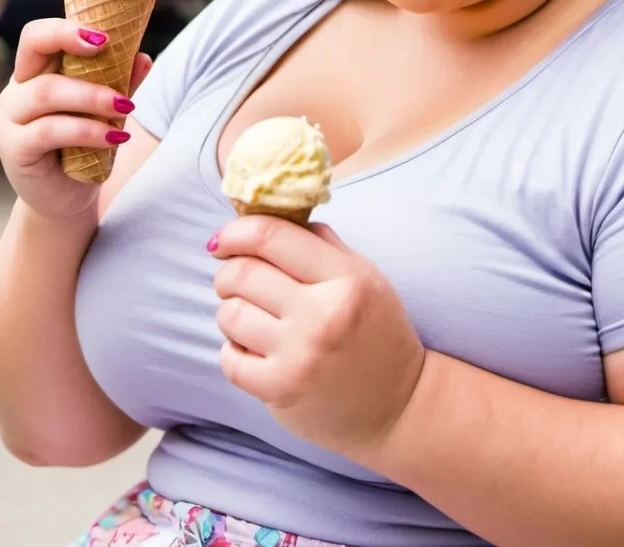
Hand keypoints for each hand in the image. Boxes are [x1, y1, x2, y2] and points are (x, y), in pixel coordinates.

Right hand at [0, 18, 151, 219]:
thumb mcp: (105, 112)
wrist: (66, 198)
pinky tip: (115, 136)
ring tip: (125, 108)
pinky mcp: (13, 149)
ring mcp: (9, 119)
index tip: (104, 38)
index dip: (65, 30)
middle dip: (82, 57)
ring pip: (45, 93)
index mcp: (36, 73)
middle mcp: (17, 90)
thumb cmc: (84, 148)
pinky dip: (87, 130)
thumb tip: (143, 58)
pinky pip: (48, 131)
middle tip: (120, 73)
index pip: (37, 36)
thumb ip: (120, 84)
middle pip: (34, 52)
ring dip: (91, 97)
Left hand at [211, 217, 426, 466]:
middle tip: (237, 282)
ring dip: (232, 312)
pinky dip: (234, 350)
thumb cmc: (378, 333)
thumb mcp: (365, 276)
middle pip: (241, 274)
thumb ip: (321, 244)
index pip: (271, 237)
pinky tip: (256, 350)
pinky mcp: (281, 391)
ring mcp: (300, 355)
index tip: (224, 239)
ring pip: (229, 314)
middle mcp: (322, 314)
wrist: (400, 406)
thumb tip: (269, 217)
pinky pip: (229, 358)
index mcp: (345, 278)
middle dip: (228, 273)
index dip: (236, 232)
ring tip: (253, 319)